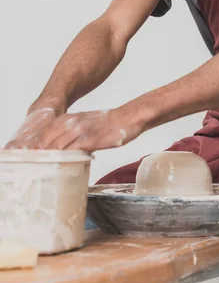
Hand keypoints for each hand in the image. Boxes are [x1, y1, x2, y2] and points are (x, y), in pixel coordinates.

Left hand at [11, 104, 145, 152]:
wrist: (130, 117)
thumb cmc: (112, 124)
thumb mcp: (90, 127)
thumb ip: (76, 137)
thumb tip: (67, 150)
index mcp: (72, 120)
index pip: (47, 131)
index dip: (35, 142)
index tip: (24, 153)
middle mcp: (74, 123)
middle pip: (48, 138)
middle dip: (35, 150)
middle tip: (24, 162)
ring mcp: (83, 131)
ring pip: (58, 144)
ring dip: (46, 155)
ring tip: (34, 165)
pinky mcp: (93, 139)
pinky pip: (75, 149)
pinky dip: (65, 157)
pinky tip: (59, 164)